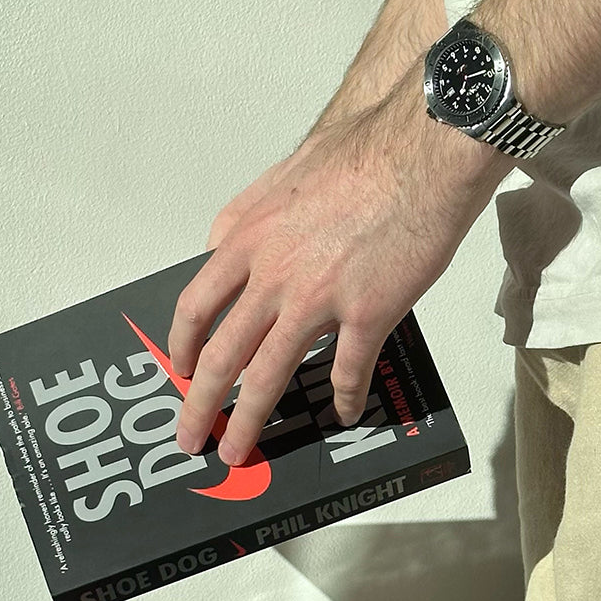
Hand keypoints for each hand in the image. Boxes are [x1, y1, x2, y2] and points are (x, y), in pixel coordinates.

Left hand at [166, 61, 511, 466]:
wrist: (419, 150)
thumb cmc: (360, 153)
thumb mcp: (281, 175)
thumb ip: (248, 215)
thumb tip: (224, 245)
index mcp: (247, 238)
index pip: (196, 304)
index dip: (183, 345)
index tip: (180, 367)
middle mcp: (272, 273)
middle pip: (222, 353)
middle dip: (200, 403)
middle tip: (189, 435)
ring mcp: (318, 297)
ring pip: (269, 374)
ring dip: (250, 420)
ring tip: (240, 450)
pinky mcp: (368, 313)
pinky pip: (348, 372)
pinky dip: (344, 398)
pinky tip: (344, 413)